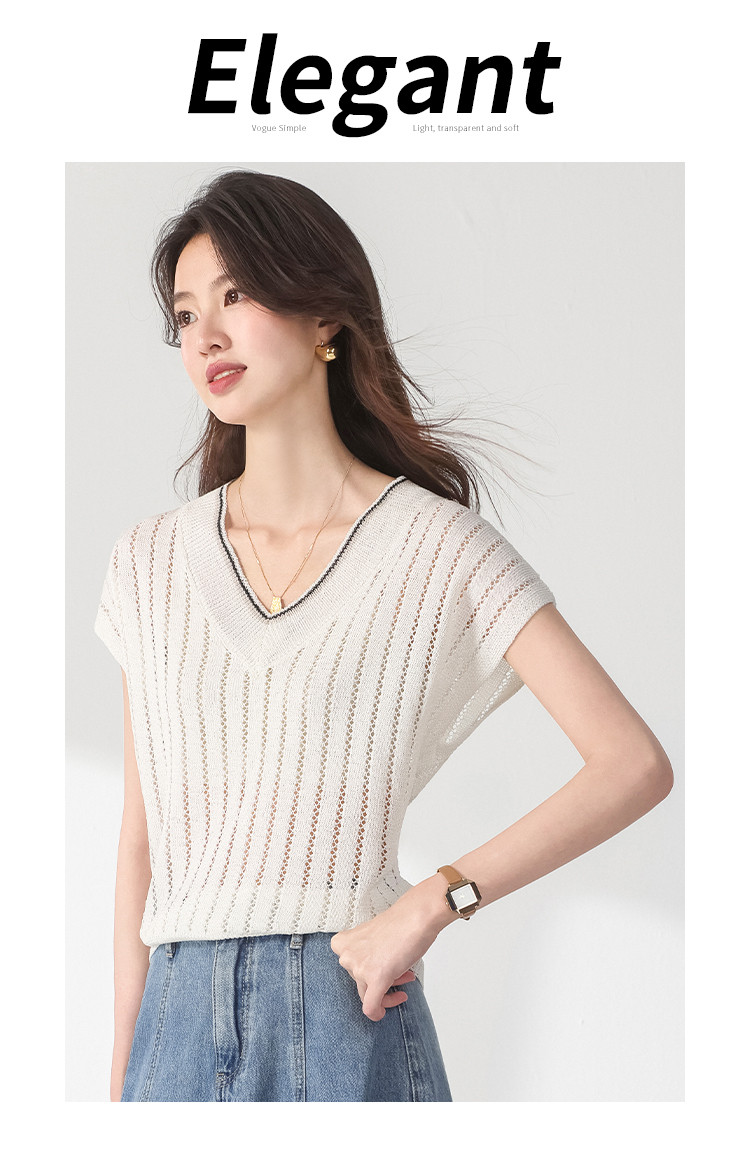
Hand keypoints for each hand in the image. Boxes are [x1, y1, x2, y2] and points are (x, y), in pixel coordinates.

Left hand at [330, 875, 453, 1020]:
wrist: (417, 916)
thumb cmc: (400, 923)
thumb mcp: (371, 938)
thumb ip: (364, 955)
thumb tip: (371, 973)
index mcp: (342, 944)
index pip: (350, 970)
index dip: (369, 970)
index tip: (383, 966)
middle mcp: (347, 956)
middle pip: (360, 983)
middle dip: (381, 980)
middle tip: (400, 972)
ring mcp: (360, 968)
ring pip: (367, 996)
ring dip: (387, 992)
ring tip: (405, 977)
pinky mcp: (376, 978)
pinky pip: (371, 1007)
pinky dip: (377, 1013)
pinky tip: (391, 1005)